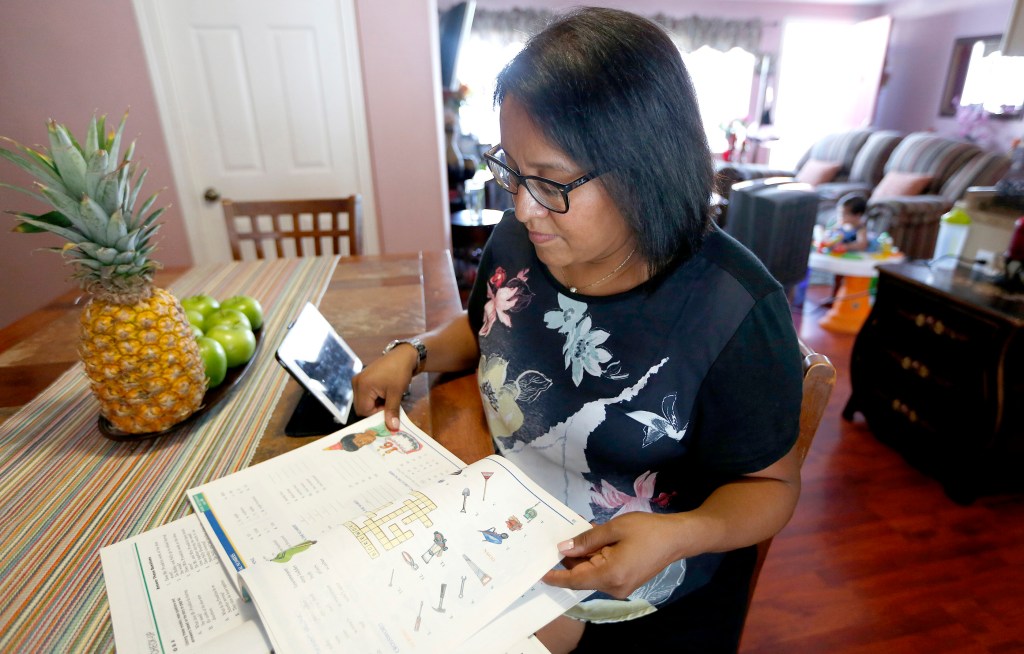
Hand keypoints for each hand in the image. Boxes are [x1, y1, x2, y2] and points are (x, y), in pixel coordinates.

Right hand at [351, 345, 419, 430]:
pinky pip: (364, 395)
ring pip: (363, 402)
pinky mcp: (362, 379)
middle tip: (388, 404)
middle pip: (361, 407)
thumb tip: (393, 428)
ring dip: (374, 404)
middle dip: (374, 410)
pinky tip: (383, 393)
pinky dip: (373, 398)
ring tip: (387, 397)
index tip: (389, 410)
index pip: (364, 411)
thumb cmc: (399, 372)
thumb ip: (392, 411)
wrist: (403, 355)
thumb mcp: (396, 393)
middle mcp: (356, 383)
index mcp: (363, 386)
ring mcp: (358, 380)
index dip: (376, 414)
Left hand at [541, 512, 686, 598]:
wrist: (677, 538)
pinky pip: (603, 571)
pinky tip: (591, 541)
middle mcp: (614, 587)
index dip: (555, 576)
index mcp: (610, 575)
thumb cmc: (647, 530)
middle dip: (569, 559)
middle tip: (556, 539)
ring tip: (575, 534)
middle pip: (582, 575)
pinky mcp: (626, 582)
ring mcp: (621, 586)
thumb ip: (587, 540)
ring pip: (592, 573)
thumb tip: (564, 549)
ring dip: (582, 556)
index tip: (539, 572)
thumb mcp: (614, 529)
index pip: (574, 580)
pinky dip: (594, 558)